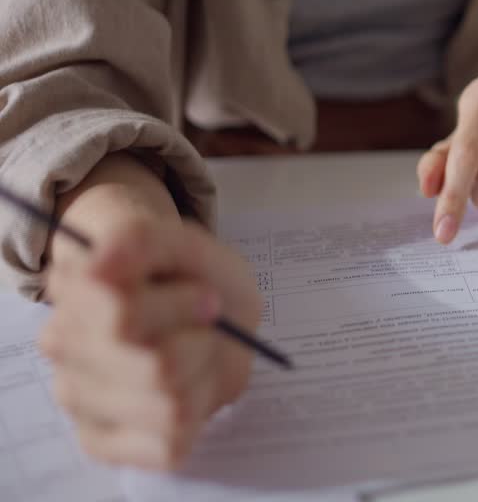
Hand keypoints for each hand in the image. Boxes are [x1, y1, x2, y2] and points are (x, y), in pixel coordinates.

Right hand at [40, 218, 260, 469]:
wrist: (200, 304)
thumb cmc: (190, 276)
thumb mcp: (185, 243)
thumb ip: (143, 242)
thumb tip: (98, 264)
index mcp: (77, 291)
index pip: (126, 316)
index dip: (184, 304)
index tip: (204, 294)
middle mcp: (63, 347)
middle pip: (158, 367)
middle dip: (201, 343)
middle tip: (203, 327)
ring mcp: (78, 397)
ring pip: (169, 406)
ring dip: (204, 378)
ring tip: (196, 356)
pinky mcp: (101, 441)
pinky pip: (166, 445)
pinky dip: (196, 419)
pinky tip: (189, 391)